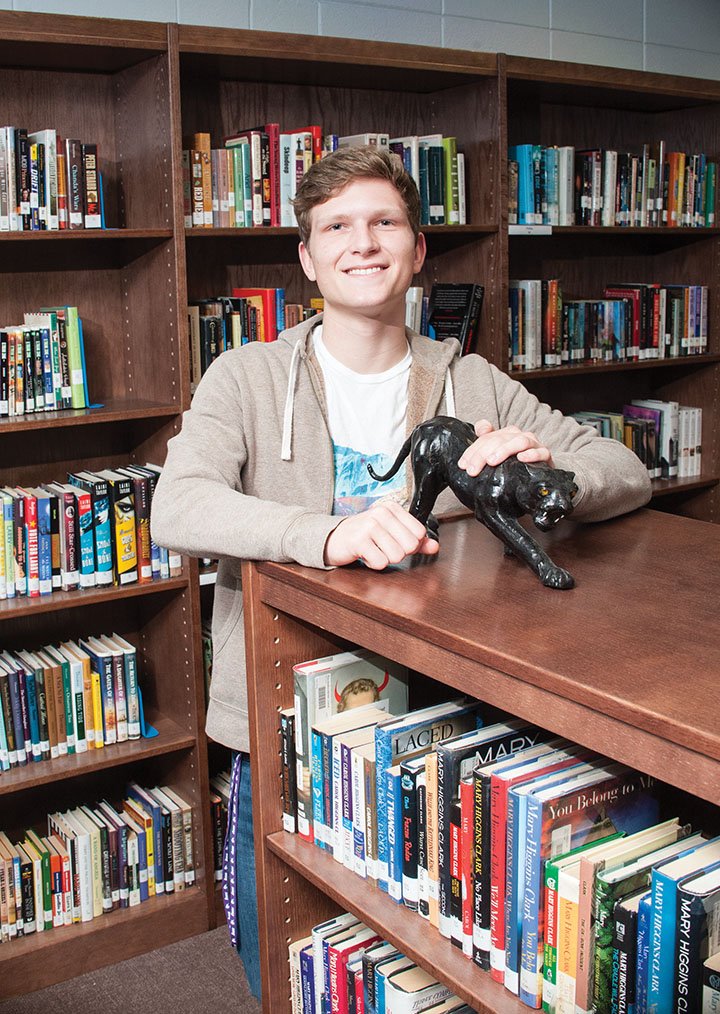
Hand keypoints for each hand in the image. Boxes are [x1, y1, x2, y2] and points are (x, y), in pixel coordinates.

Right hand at [324, 501, 439, 568]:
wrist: (335, 539)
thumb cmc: (365, 536)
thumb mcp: (392, 533)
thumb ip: (416, 540)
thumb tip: (435, 546)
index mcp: (392, 508)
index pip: (419, 533)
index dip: (411, 544)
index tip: (395, 541)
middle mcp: (381, 513)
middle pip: (410, 545)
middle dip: (398, 553)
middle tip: (383, 547)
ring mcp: (369, 526)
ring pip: (396, 555)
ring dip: (385, 559)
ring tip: (374, 550)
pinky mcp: (358, 541)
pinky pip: (380, 562)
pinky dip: (374, 564)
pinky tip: (366, 555)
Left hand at [457, 419, 553, 475]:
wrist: (537, 474)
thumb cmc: (514, 464)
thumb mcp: (496, 454)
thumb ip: (486, 440)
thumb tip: (481, 428)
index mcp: (505, 434)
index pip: (486, 438)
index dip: (473, 451)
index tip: (463, 465)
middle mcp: (518, 436)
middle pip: (499, 440)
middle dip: (483, 455)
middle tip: (472, 470)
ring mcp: (533, 444)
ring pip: (519, 442)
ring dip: (504, 451)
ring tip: (492, 461)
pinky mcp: (545, 455)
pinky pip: (541, 452)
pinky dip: (531, 454)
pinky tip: (521, 458)